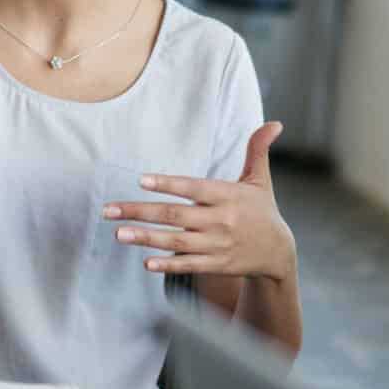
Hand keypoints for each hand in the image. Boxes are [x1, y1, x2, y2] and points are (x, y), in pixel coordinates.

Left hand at [104, 122, 295, 280]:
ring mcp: (217, 245)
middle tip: (109, 210)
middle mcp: (221, 220)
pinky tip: (145, 262)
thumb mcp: (260, 180)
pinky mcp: (216, 265)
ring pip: (176, 241)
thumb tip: (275, 123)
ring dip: (145, 237)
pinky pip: (188, 264)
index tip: (141, 180)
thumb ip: (258, 150)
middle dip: (139, 211)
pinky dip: (168, 264)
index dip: (168, 184)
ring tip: (118, 233)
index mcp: (228, 196)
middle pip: (175, 215)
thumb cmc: (262, 210)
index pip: (193, 187)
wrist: (279, 252)